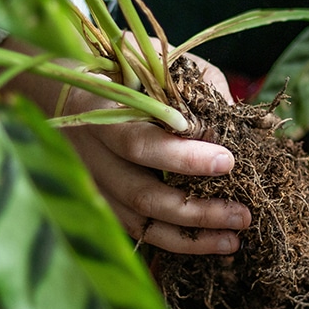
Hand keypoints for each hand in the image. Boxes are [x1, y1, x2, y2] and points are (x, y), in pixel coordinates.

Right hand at [61, 51, 250, 252]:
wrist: (66, 86)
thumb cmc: (125, 70)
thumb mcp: (160, 65)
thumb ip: (199, 89)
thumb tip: (238, 123)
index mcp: (100, 113)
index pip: (140, 143)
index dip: (183, 158)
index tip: (228, 161)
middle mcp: (89, 155)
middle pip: (141, 194)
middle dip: (196, 209)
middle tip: (242, 214)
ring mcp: (92, 183)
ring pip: (139, 221)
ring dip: (189, 237)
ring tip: (233, 240)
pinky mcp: (101, 201)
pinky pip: (137, 230)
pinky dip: (174, 241)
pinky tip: (210, 242)